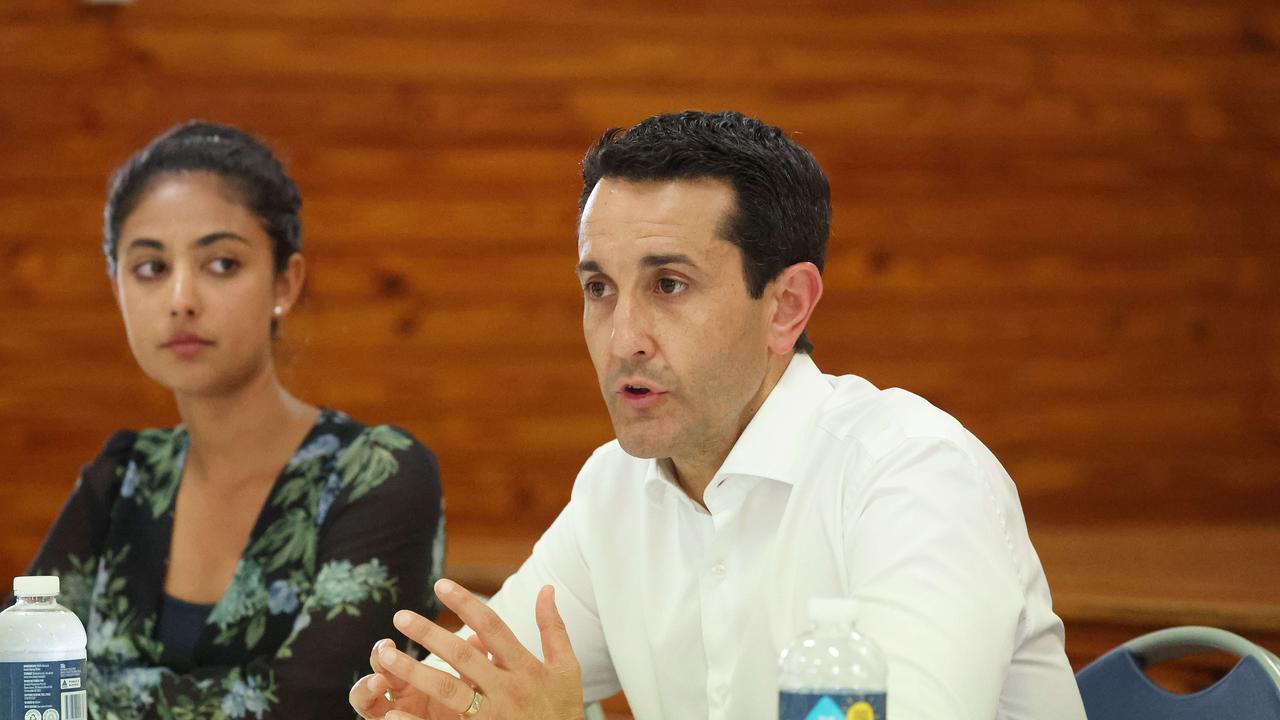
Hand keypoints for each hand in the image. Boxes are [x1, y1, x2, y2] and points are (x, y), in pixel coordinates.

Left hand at [354, 578, 584, 719]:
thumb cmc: (565, 709)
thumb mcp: (567, 667)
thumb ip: (553, 628)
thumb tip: (547, 588)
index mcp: (526, 667)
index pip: (492, 628)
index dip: (466, 604)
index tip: (441, 584)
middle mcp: (507, 690)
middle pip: (463, 657)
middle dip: (430, 635)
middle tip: (401, 616)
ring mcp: (493, 716)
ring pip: (448, 691)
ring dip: (414, 671)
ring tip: (385, 655)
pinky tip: (391, 711)